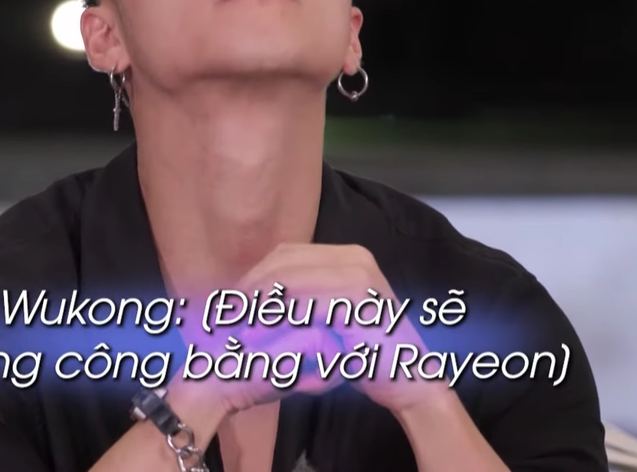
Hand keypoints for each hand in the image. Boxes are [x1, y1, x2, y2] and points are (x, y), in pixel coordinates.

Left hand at [221, 243, 445, 414]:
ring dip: (258, 302)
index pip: (285, 255)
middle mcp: (354, 258)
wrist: (411, 381)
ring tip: (237, 326)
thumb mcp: (331, 319)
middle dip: (249, 287)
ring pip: (290, 279)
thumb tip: (252, 299)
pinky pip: (306, 304)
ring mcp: (359, 277)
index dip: (253, 276)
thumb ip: (303, 301)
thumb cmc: (367, 354)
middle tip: (224, 314)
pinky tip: (261, 334)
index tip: (229, 302)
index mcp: (347, 256)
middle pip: (283, 262)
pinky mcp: (360, 303)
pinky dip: (278, 317)